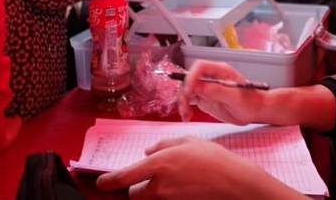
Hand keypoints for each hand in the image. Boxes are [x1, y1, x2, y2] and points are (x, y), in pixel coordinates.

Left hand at [97, 137, 276, 198]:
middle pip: (135, 193)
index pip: (125, 177)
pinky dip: (165, 195)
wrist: (234, 183)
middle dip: (136, 187)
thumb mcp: (187, 141)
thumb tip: (148, 153)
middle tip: (146, 178)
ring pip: (149, 199)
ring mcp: (170, 199)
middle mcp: (160, 185)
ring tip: (168, 180)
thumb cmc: (212, 158)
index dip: (110, 181)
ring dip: (151, 192)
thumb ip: (163, 145)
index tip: (102, 182)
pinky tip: (180, 186)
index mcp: (160, 164)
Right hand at [177, 60, 266, 123]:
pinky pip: (189, 100)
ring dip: (182, 101)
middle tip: (184, 107)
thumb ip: (217, 91)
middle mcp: (210, 77)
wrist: (255, 111)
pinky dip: (185, 108)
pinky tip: (187, 116)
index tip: (188, 90)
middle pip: (189, 79)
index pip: (200, 67)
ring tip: (185, 115)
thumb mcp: (235, 97)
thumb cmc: (250, 101)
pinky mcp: (204, 99)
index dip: (191, 76)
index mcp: (219, 71)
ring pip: (187, 90)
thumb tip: (198, 87)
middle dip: (184, 92)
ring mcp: (206, 88)